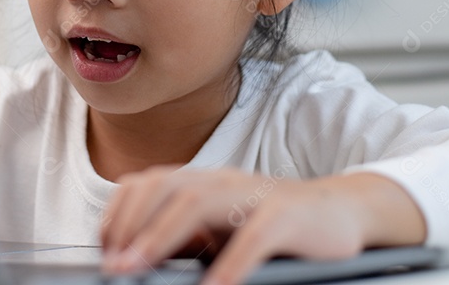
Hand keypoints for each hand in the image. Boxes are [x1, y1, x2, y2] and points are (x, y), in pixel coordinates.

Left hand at [99, 166, 425, 284]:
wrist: (345, 212)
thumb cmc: (277, 226)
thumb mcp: (223, 230)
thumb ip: (186, 237)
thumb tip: (138, 258)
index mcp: (203, 182)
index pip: (147, 183)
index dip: (119, 213)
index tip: (103, 251)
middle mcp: (224, 180)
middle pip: (165, 187)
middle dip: (131, 225)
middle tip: (112, 266)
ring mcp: (255, 194)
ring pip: (198, 201)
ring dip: (161, 236)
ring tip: (137, 269)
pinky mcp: (288, 215)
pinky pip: (253, 236)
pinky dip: (229, 264)